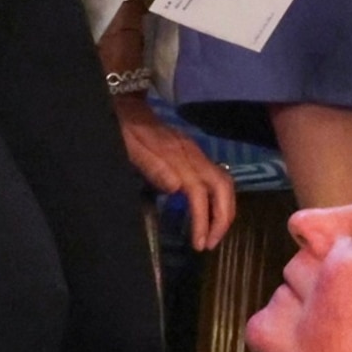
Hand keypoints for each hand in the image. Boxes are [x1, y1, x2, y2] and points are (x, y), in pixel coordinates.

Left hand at [115, 96, 236, 249]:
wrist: (129, 107)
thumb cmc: (127, 131)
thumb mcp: (131, 148)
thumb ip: (152, 167)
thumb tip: (176, 188)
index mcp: (178, 156)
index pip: (199, 193)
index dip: (202, 220)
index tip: (198, 243)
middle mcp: (194, 155)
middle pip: (222, 187)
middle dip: (222, 218)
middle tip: (210, 243)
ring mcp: (197, 153)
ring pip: (225, 182)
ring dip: (224, 210)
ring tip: (213, 234)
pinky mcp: (195, 154)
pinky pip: (218, 178)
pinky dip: (219, 199)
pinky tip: (210, 214)